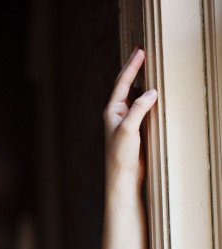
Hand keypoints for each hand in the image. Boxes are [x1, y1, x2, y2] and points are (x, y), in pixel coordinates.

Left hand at [104, 48, 156, 184]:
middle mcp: (118, 114)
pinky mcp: (135, 130)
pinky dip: (148, 99)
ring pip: (135, 97)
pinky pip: (142, 108)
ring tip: (149, 69)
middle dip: (134, 70)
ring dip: (141, 83)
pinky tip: (155, 95)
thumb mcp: (129, 129)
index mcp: (112, 111)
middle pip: (126, 86)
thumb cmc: (120, 155)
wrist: (123, 177)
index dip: (132, 67)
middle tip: (142, 52)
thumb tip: (152, 91)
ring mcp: (126, 121)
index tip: (140, 51)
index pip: (123, 83)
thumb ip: (139, 108)